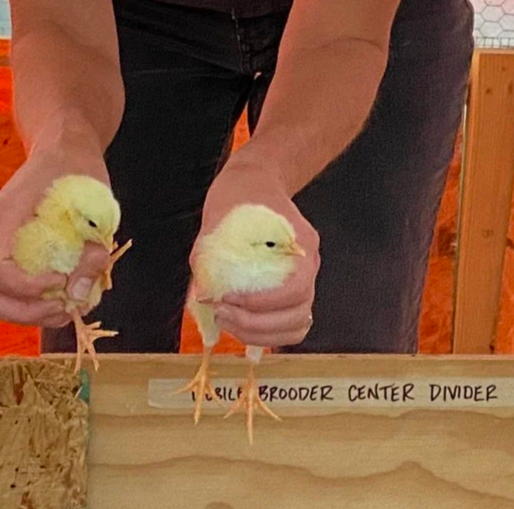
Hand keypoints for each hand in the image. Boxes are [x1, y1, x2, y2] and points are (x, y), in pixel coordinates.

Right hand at [0, 137, 112, 328]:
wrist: (62, 149)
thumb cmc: (78, 170)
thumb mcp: (97, 203)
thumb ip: (92, 247)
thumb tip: (81, 291)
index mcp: (5, 215)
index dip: (24, 287)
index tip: (60, 281)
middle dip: (20, 312)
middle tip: (60, 309)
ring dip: (24, 313)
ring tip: (63, 310)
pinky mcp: (3, 252)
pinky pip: (3, 289)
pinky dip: (27, 304)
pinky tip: (60, 300)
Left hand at [193, 149, 320, 347]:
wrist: (256, 179)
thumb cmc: (240, 194)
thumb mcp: (220, 218)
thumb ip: (211, 257)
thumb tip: (204, 295)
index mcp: (301, 243)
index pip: (296, 288)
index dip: (262, 303)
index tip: (228, 299)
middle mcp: (309, 263)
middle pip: (299, 314)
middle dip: (257, 325)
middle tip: (221, 314)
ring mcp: (304, 278)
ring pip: (297, 325)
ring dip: (262, 334)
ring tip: (228, 321)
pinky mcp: (291, 289)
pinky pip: (289, 323)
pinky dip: (267, 333)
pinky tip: (239, 324)